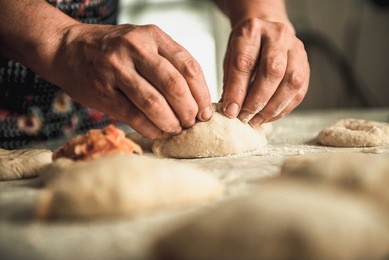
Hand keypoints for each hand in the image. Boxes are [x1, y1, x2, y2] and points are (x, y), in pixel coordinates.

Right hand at [49, 23, 211, 138]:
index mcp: (152, 36)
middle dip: (189, 110)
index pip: (188, 66)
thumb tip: (196, 99)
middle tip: (192, 123)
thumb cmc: (113, 50)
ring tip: (177, 129)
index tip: (206, 111)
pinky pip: (134, 116)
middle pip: (174, 85)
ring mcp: (115, 69)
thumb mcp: (143, 43)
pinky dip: (151, 128)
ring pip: (154, 103)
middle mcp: (135, 48)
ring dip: (171, 122)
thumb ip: (168, 63)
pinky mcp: (101, 90)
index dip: (202, 93)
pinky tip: (159, 133)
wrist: (67, 49)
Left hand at [221, 18, 309, 124]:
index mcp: (253, 30)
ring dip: (272, 107)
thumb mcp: (231, 58)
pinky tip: (268, 117)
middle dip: (257, 100)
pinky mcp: (306, 65)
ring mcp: (297, 49)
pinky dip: (283, 109)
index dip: (237, 90)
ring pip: (291, 82)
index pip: (245, 62)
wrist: (267, 33)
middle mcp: (278, 35)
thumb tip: (231, 110)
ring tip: (256, 120)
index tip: (230, 111)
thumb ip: (231, 82)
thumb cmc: (245, 49)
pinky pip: (299, 92)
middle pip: (272, 70)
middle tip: (244, 117)